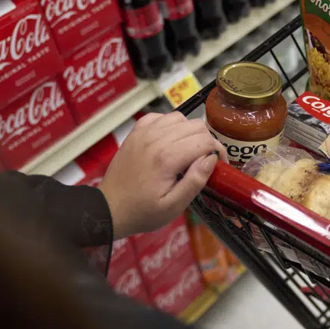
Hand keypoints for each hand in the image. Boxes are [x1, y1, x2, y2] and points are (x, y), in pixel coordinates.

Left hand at [99, 112, 227, 238]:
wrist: (110, 208)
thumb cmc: (143, 211)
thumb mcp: (174, 205)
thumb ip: (195, 181)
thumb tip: (212, 159)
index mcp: (167, 158)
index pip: (205, 141)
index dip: (218, 151)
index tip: (220, 165)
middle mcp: (155, 139)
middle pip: (195, 126)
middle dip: (207, 141)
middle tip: (206, 160)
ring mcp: (143, 133)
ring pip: (180, 118)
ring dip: (190, 132)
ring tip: (189, 151)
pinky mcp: (136, 132)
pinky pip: (161, 117)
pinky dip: (171, 125)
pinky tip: (171, 141)